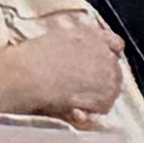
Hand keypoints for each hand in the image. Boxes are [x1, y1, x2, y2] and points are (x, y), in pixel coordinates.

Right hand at [0, 17, 127, 120]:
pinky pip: (106, 105)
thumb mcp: (55, 39)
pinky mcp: (106, 97)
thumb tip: (82, 55)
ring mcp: (108, 75)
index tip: (98, 60)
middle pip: (115, 66)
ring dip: (101, 91)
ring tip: (78, 95)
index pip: (115, 42)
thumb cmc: (32, 56)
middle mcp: (104, 53)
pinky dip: (95, 108)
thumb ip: (76, 43)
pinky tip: (78, 105)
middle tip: (83, 82)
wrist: (28, 75)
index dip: (107, 52)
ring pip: (114, 86)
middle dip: (103, 74)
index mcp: (90, 35)